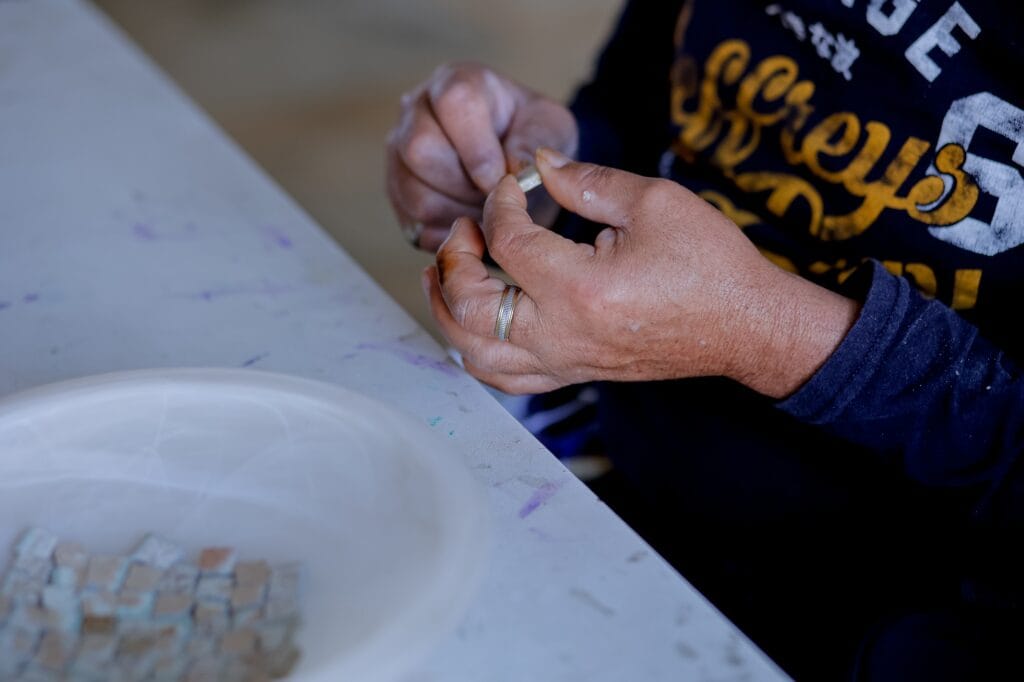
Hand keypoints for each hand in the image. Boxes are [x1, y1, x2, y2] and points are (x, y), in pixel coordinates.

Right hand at [386, 63, 576, 250]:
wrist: (516, 165)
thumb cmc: (531, 138)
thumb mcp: (549, 129)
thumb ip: (534, 143)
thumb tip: (516, 171)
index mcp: (458, 82)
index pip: (454, 102)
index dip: (478, 148)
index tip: (502, 179)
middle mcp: (417, 111)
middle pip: (420, 149)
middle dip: (466, 185)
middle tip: (496, 197)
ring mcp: (398, 152)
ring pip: (414, 193)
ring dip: (458, 213)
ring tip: (488, 212)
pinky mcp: (397, 192)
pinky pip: (413, 223)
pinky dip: (448, 234)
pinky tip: (472, 226)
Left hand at [423, 148, 859, 397]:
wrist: (744, 326)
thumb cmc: (709, 264)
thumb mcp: (654, 203)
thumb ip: (586, 181)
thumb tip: (539, 166)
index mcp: (580, 289)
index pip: (507, 242)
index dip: (498, 202)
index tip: (512, 182)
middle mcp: (562, 335)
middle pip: (468, 305)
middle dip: (452, 259)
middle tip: (463, 229)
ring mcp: (564, 362)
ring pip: (473, 352)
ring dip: (447, 310)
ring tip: (444, 275)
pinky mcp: (572, 374)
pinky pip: (504, 378)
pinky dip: (475, 349)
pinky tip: (475, 319)